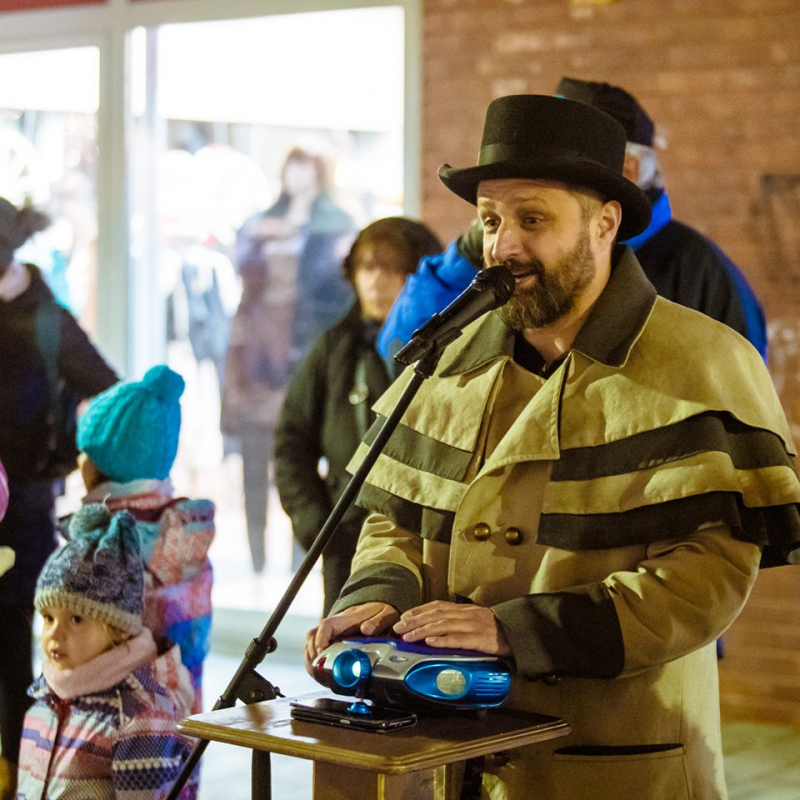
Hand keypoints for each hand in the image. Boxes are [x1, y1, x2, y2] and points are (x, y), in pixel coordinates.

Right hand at [304, 602, 399, 674]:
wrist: (375, 610)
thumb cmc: (378, 612)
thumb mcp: (383, 613)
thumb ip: (377, 621)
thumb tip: (366, 629)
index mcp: (345, 619)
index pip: (326, 625)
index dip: (321, 639)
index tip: (323, 652)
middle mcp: (333, 626)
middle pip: (312, 636)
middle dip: (313, 655)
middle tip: (321, 670)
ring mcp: (329, 634)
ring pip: (310, 644)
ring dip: (310, 660)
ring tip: (318, 674)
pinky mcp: (329, 642)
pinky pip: (313, 650)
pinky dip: (312, 662)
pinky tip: (319, 673)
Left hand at [393, 601, 511, 656]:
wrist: (519, 631)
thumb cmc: (495, 628)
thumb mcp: (475, 618)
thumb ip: (458, 620)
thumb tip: (437, 627)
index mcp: (463, 609)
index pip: (436, 606)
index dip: (418, 611)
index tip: (404, 617)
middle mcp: (465, 615)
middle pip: (435, 615)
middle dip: (415, 621)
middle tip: (399, 628)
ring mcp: (472, 626)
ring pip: (443, 626)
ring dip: (423, 631)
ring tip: (409, 636)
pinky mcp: (479, 639)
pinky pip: (458, 639)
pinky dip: (442, 640)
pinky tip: (430, 642)